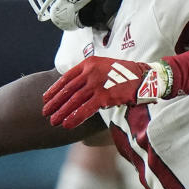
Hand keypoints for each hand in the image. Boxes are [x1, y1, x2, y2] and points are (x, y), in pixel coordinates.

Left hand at [42, 56, 170, 128]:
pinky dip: (75, 117)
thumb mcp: (103, 67)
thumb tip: (75, 90)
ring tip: (53, 121)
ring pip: (74, 100)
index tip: (45, 98)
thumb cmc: (124, 74)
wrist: (143, 76)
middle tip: (45, 112)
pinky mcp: (104, 96)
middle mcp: (90, 72)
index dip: (54, 89)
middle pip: (67, 90)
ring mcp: (97, 83)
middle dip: (55, 103)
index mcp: (88, 63)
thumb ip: (89, 75)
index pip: (66, 77)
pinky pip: (86, 109)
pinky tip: (67, 124)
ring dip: (62, 112)